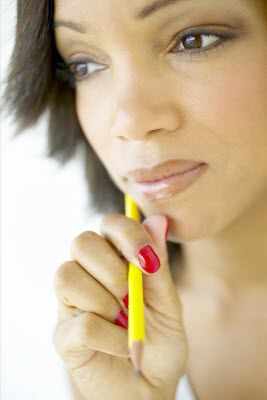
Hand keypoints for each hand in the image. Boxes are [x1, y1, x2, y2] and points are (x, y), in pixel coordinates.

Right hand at [53, 213, 187, 399]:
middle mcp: (88, 276)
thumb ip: (158, 265)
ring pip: (67, 275)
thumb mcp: (168, 304)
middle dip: (112, 268)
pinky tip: (122, 347)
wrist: (151, 389)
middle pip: (81, 242)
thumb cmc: (158, 343)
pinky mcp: (64, 336)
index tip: (148, 260)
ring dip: (105, 301)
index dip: (127, 234)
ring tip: (126, 324)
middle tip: (131, 295)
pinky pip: (80, 322)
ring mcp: (72, 304)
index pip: (109, 225)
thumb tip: (158, 220)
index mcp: (114, 261)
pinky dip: (110, 337)